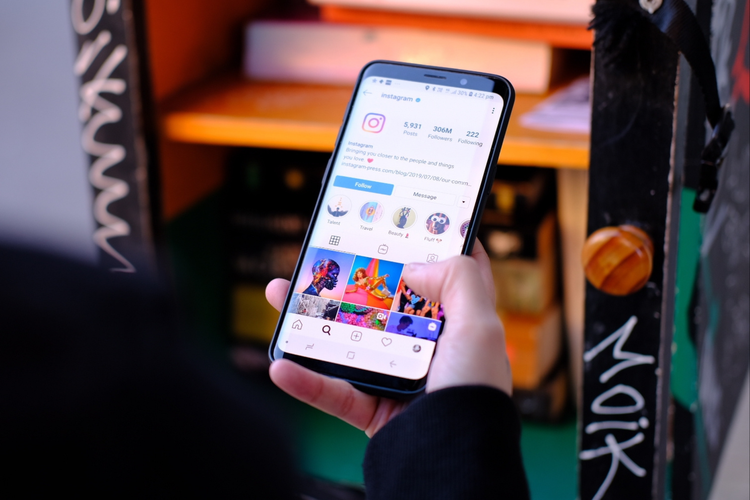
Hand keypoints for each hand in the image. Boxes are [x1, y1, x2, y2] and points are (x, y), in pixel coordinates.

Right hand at [265, 240, 510, 436]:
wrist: (452, 465)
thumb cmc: (474, 396)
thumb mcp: (480, 327)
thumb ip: (458, 281)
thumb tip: (414, 267)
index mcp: (461, 326)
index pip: (451, 276)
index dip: (433, 246)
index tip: (408, 219)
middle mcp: (429, 349)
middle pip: (381, 302)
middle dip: (349, 277)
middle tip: (323, 254)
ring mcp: (398, 378)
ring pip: (346, 340)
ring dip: (309, 319)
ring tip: (278, 294)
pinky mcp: (373, 410)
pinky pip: (331, 392)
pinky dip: (304, 381)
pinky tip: (279, 364)